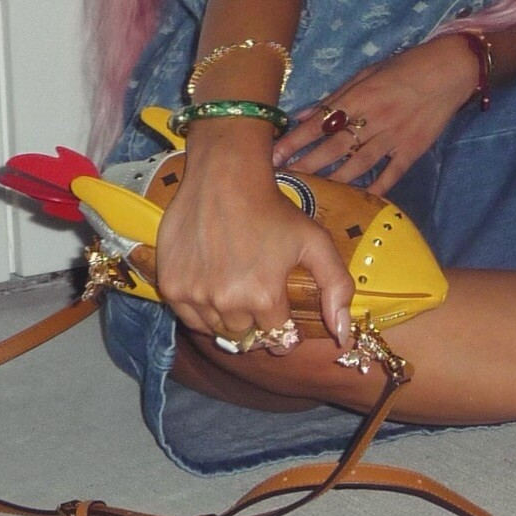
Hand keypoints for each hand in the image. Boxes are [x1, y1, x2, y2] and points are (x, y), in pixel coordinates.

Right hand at [155, 120, 353, 347]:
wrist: (224, 178)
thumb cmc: (273, 209)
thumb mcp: (316, 242)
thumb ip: (336, 287)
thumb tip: (343, 334)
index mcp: (264, 296)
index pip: (278, 338)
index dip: (286, 330)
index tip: (284, 317)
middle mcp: (227, 302)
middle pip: (247, 337)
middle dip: (258, 325)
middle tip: (260, 298)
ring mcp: (195, 295)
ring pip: (217, 331)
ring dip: (229, 320)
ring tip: (238, 290)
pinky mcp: (172, 286)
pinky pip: (189, 319)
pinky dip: (202, 312)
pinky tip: (215, 287)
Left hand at [274, 37, 477, 193]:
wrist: (450, 69)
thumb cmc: (406, 66)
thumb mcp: (368, 73)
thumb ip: (336, 97)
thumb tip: (303, 115)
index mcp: (360, 96)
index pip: (320, 122)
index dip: (295, 139)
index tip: (273, 155)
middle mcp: (374, 118)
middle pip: (334, 147)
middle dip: (306, 164)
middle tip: (283, 180)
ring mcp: (394, 136)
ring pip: (358, 164)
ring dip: (333, 180)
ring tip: (312, 193)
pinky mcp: (413, 149)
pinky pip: (391, 174)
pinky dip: (375, 189)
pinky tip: (357, 201)